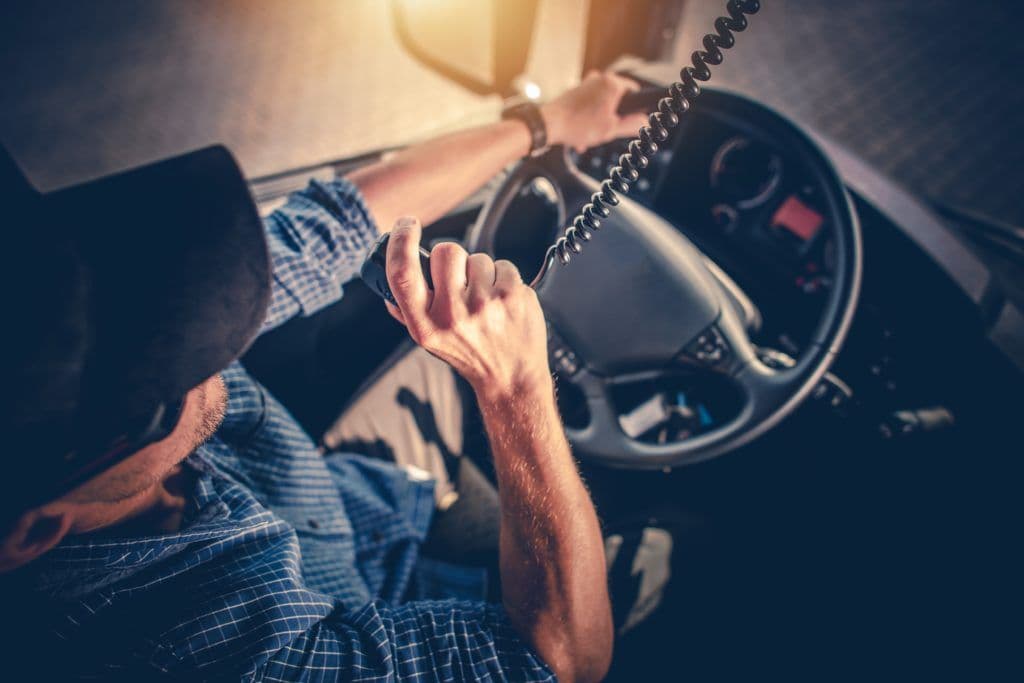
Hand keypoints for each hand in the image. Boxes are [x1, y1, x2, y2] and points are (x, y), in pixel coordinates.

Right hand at [384, 217, 550, 398]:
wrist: (511, 378)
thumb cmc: (469, 355)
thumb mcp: (429, 341)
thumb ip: (407, 312)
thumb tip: (387, 288)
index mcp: (425, 325)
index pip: (403, 272)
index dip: (401, 241)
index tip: (406, 225)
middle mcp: (452, 315)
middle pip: (446, 251)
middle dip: (452, 258)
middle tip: (460, 280)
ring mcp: (485, 305)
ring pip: (477, 257)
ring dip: (481, 272)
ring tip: (485, 299)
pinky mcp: (512, 296)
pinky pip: (503, 265)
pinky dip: (503, 278)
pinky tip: (502, 301)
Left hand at [540, 71, 649, 152]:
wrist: (548, 124)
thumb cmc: (579, 125)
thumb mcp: (611, 129)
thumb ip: (632, 125)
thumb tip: (645, 122)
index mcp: (612, 83)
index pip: (635, 91)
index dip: (635, 108)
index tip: (630, 120)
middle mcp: (599, 78)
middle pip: (616, 100)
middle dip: (612, 119)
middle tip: (606, 133)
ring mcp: (586, 83)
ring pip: (601, 105)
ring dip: (598, 123)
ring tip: (590, 138)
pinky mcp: (575, 91)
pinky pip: (589, 106)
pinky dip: (587, 120)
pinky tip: (581, 136)